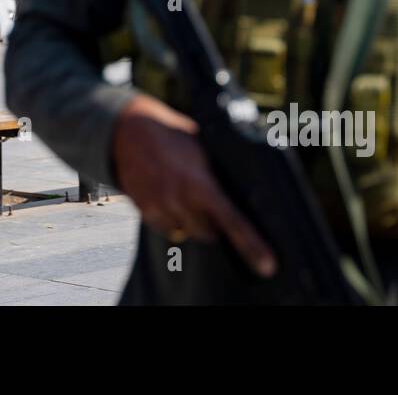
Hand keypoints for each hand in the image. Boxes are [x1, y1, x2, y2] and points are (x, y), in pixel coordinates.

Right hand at [111, 93, 275, 276]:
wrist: (129, 131)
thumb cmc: (172, 136)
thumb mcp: (201, 147)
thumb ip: (217, 171)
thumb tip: (243, 187)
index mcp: (201, 183)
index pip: (233, 220)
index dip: (252, 245)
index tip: (268, 266)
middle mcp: (181, 199)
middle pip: (210, 233)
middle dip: (215, 224)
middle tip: (209, 202)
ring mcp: (161, 207)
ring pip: (187, 232)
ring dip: (192, 221)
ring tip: (185, 193)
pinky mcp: (145, 210)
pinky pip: (167, 228)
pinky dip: (172, 219)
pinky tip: (169, 196)